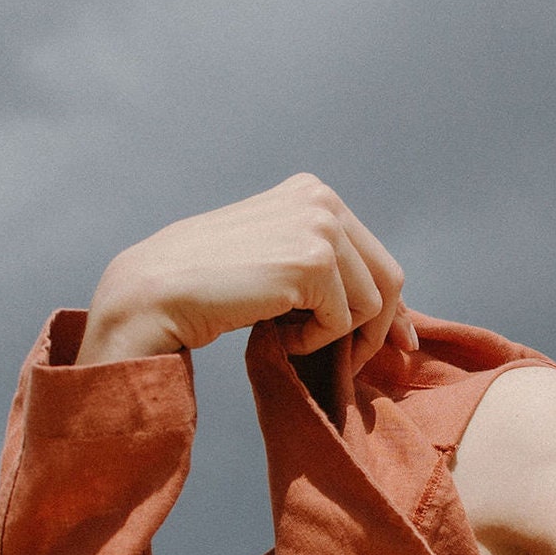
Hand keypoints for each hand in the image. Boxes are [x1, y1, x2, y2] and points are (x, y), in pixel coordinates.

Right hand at [75, 174, 416, 368]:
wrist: (156, 293)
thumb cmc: (210, 287)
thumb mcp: (276, 261)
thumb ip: (323, 268)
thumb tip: (391, 307)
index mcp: (312, 192)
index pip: (377, 256)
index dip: (391, 307)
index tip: (399, 342)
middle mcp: (320, 198)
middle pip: (389, 278)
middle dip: (377, 329)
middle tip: (352, 363)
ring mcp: (318, 225)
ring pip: (371, 305)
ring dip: (334, 337)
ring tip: (286, 335)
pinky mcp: (312, 261)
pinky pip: (343, 322)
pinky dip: (313, 342)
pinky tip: (275, 333)